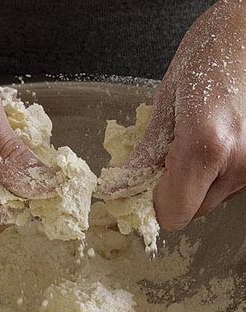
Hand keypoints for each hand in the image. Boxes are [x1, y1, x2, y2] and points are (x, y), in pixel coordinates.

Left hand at [99, 0, 245, 230]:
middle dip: (174, 191)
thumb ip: (148, 150)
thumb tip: (124, 182)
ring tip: (192, 143)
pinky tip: (212, 143)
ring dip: (195, 182)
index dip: (154, 204)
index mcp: (208, 146)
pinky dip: (214, 173)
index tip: (144, 187)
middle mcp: (239, 163)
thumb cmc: (212, 51)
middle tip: (166, 159)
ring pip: (212, 199)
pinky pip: (228, 185)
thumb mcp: (167, 100)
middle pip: (193, 210)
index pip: (174, 212)